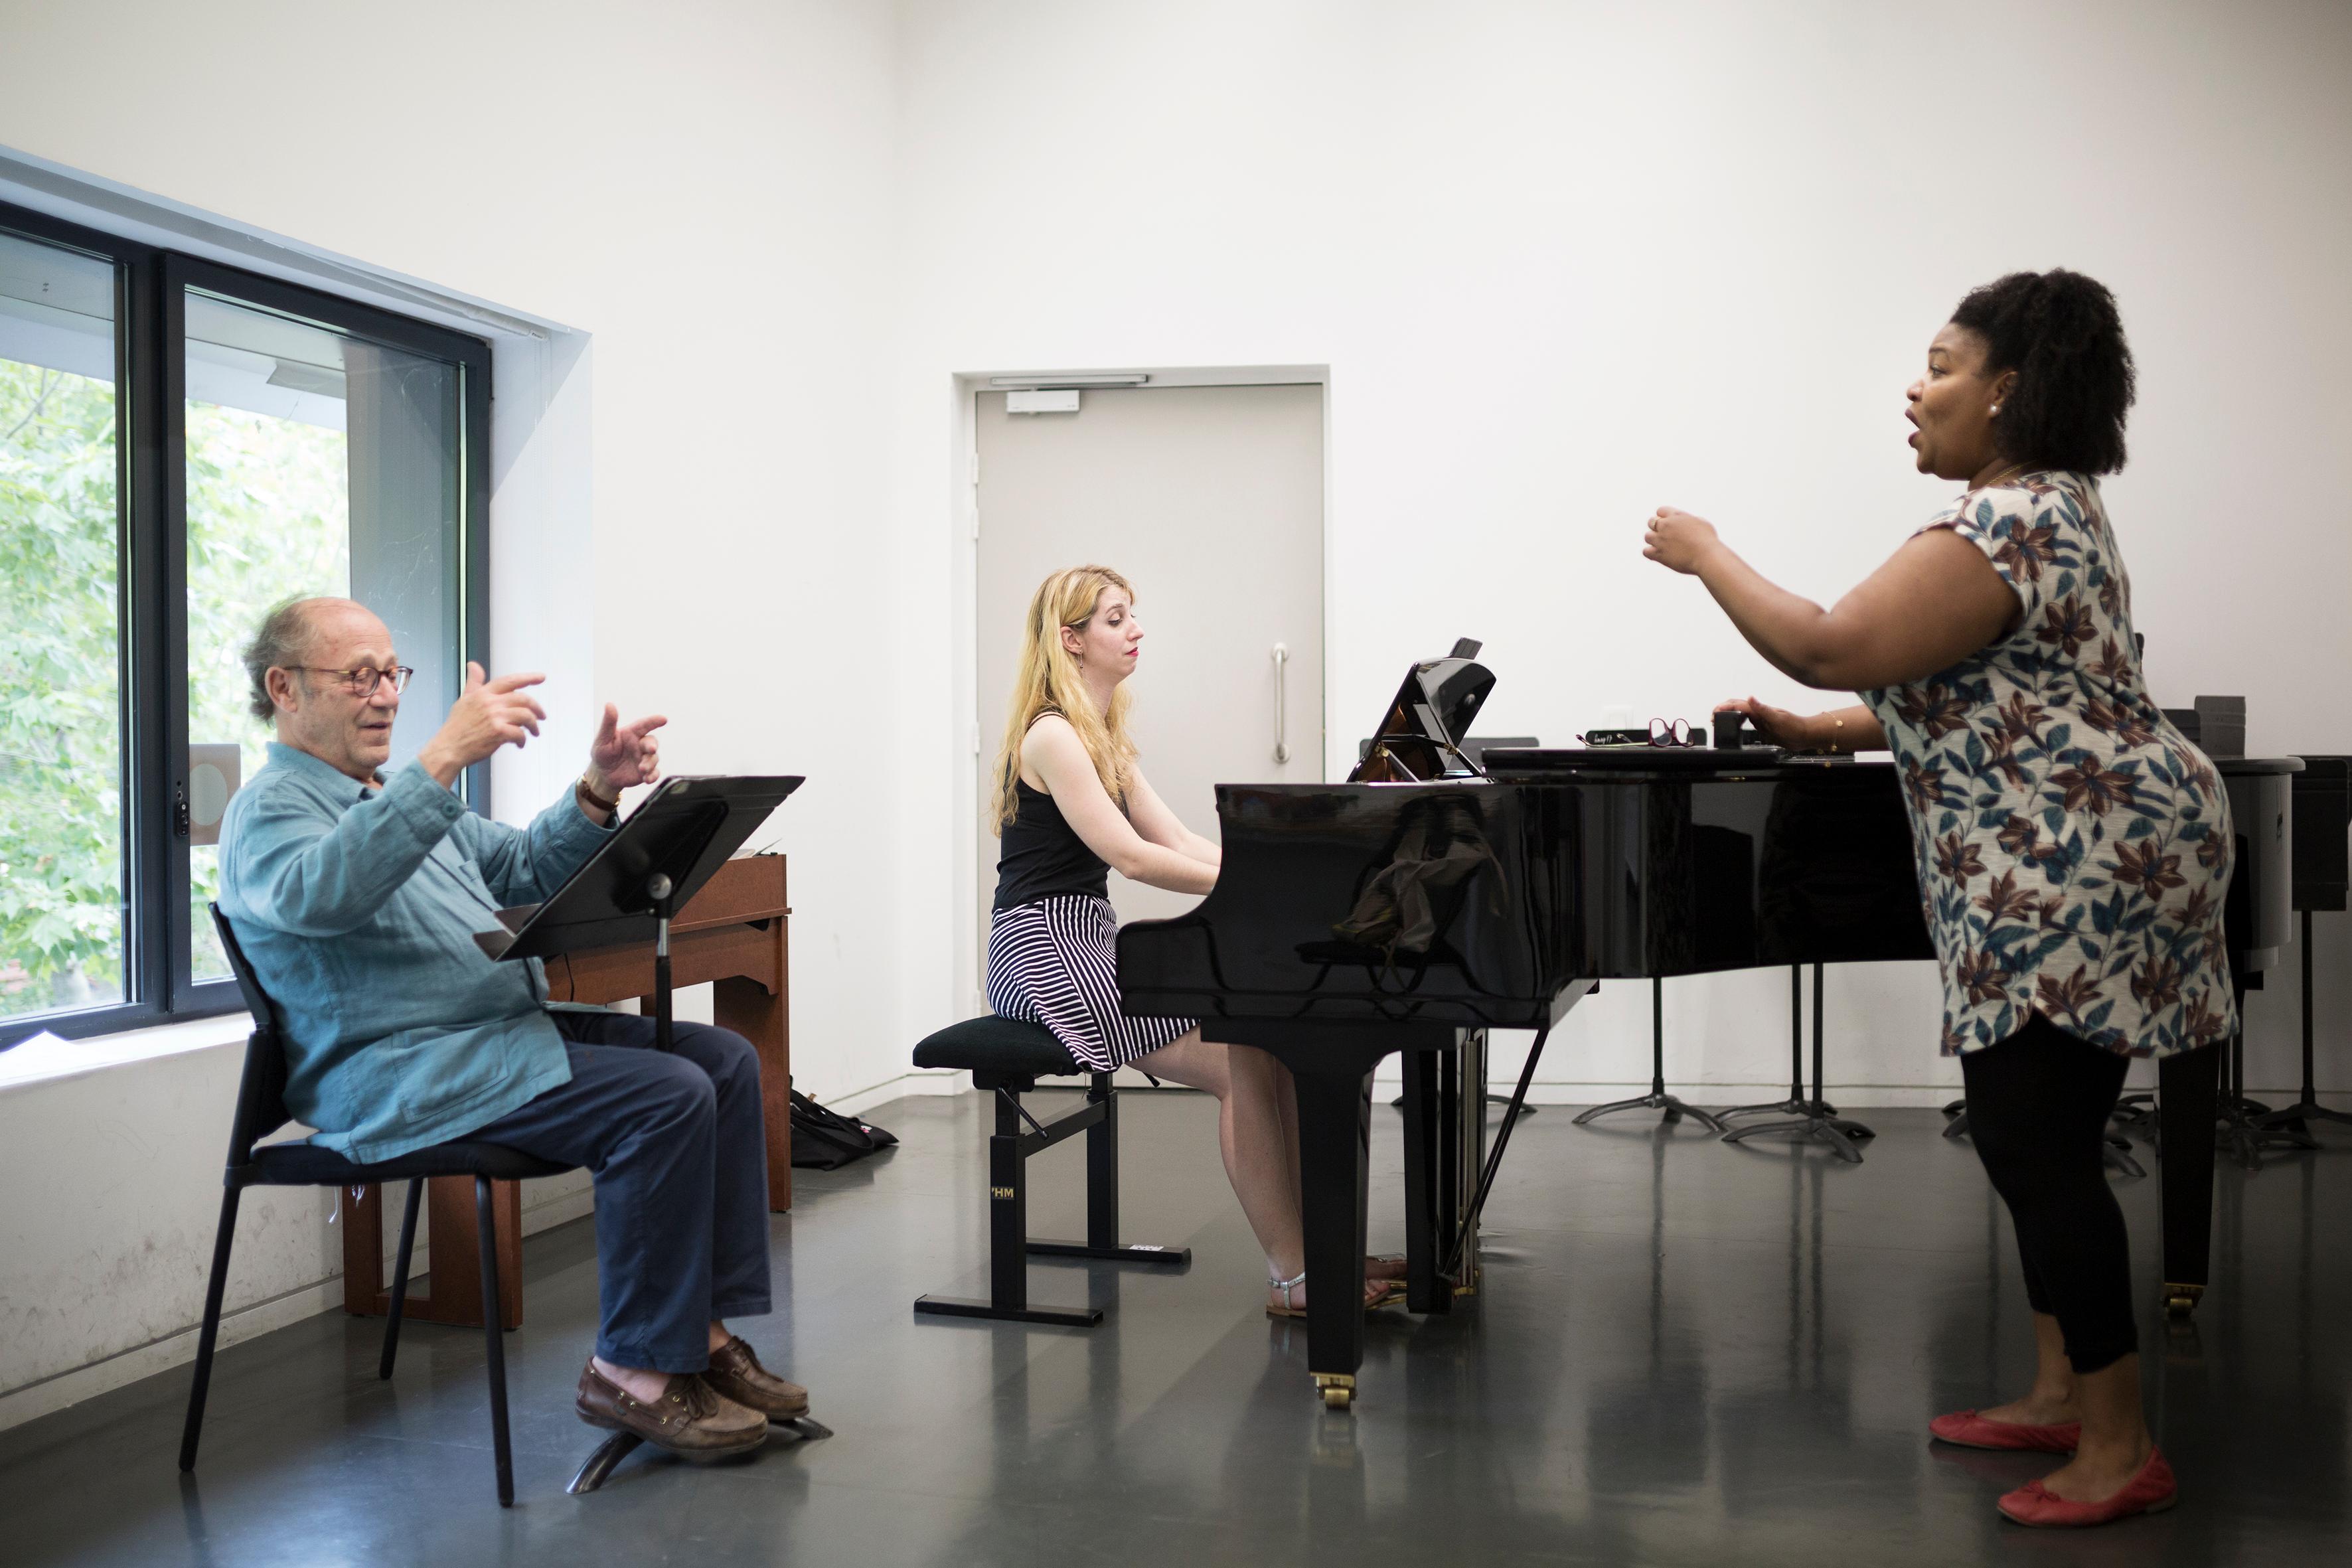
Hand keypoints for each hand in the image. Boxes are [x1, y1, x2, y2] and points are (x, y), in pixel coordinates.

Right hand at [418, 663, 546, 785]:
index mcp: (484, 693)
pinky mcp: (498, 732)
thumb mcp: (464, 700)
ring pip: (526, 716)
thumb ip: (474, 683)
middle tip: (541, 716)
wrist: (449, 748)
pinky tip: (520, 743)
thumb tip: (473, 665)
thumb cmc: (456, 727)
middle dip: (537, 708)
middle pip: (524, 699)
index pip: (510, 681)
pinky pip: (520, 733)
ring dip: (534, 725)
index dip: (528, 678)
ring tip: (534, 732)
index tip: (541, 677)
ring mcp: (495, 717)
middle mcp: (491, 702)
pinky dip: (523, 739)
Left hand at [586, 703, 667, 793]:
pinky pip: (655, 773)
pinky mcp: (646, 772)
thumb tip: (609, 704)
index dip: (654, 721)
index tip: (663, 719)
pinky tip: (647, 779)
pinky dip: (653, 776)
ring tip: (642, 769)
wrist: (602, 775)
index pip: (644, 725)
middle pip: (652, 742)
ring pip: (654, 758)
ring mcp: (644, 758)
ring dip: (650, 763)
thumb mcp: (602, 739)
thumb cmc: (602, 753)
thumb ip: (608, 723)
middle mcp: (640, 745)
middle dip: (652, 745)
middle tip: (651, 749)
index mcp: (631, 734)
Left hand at [1642, 506, 1720, 573]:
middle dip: (1656, 528)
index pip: (1660, 510)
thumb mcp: (1702, 523)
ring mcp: (1660, 539)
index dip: (1663, 517)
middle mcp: (1666, 525)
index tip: (1669, 525)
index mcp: (1676, 516)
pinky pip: (1646, 552)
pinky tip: (1658, 556)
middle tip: (1665, 536)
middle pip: (1651, 522)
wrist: (1707, 556)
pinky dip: (1650, 553)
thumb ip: (1690, 520)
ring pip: (1647, 537)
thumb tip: (1687, 522)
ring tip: (1663, 546)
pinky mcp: (1659, 554)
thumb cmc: (1708, 541)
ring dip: (1653, 541)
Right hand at [1715, 695, 1814, 749]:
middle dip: (1722, 708)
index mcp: (1760, 709)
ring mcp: (1760, 719)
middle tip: (1713, 716)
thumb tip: (1750, 698)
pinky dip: (1736, 720)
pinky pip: (1746, 720)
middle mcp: (1758, 712)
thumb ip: (1763, 709)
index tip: (1715, 713)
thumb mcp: (1778, 719)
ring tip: (1718, 719)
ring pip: (1739, 712)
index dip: (1724, 708)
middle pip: (1736, 705)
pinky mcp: (1762, 726)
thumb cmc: (1795, 727)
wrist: (1805, 735)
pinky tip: (1734, 724)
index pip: (1738, 705)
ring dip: (1727, 712)